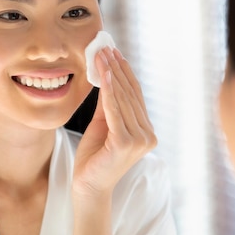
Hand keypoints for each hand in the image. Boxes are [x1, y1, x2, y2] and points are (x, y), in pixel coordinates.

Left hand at [73, 47, 156, 197]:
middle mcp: (147, 135)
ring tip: (102, 55)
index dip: (124, 72)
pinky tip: (105, 75)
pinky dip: (110, 91)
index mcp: (146, 131)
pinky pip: (115, 111)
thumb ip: (108, 104)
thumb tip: (107, 75)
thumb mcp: (103, 125)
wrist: (87, 187)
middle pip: (130, 94)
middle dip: (117, 68)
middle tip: (106, 47)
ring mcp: (139, 140)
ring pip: (123, 99)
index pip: (135, 96)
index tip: (114, 52)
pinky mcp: (125, 144)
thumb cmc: (94, 158)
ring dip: (112, 74)